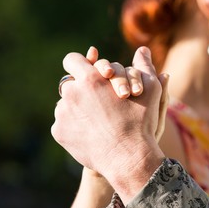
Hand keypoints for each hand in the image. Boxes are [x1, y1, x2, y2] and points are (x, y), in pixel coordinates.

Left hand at [52, 47, 165, 201]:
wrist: (128, 158)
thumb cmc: (141, 122)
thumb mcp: (149, 91)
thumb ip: (144, 67)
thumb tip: (143, 50)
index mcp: (90, 78)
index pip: (73, 60)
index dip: (81, 64)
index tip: (88, 72)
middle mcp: (71, 93)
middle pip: (70, 84)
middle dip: (81, 89)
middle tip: (97, 101)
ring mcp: (62, 114)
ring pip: (66, 104)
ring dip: (77, 108)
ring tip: (97, 120)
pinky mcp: (59, 132)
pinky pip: (63, 123)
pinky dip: (74, 125)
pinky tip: (90, 132)